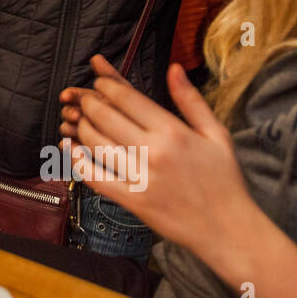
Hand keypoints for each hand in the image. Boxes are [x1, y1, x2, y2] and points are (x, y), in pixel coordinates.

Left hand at [58, 54, 252, 251]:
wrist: (227, 229)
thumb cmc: (223, 180)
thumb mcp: (216, 133)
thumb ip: (191, 100)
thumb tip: (173, 68)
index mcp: (173, 131)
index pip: (127, 98)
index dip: (105, 85)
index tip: (99, 82)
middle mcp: (154, 152)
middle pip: (105, 117)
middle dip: (88, 103)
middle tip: (84, 99)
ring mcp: (141, 178)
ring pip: (96, 144)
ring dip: (80, 127)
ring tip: (78, 120)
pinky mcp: (132, 201)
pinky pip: (95, 177)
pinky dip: (77, 160)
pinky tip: (69, 147)